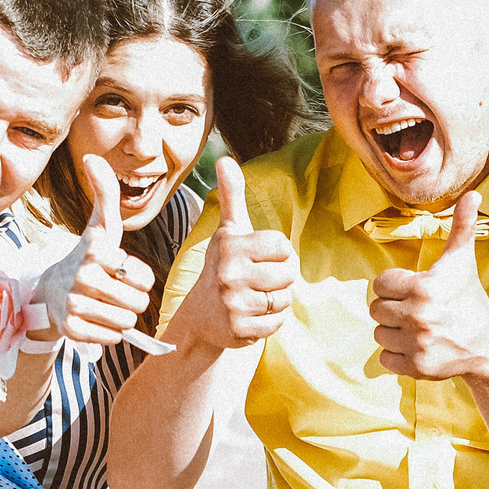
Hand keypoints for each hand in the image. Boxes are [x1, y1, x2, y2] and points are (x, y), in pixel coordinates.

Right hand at [35, 157, 155, 348]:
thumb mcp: (100, 228)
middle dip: (132, 300)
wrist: (49, 293)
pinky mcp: (70, 329)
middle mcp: (82, 276)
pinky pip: (111, 338)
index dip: (137, 277)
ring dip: (121, 317)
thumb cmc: (86, 258)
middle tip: (114, 292)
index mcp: (95, 251)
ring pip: (126, 322)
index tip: (118, 270)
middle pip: (138, 303)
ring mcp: (74, 304)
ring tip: (104, 305)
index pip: (143, 278)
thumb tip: (92, 157)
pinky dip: (108, 333)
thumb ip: (105, 194)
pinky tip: (94, 320)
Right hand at [179, 155, 298, 350]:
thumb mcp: (228, 231)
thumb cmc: (222, 266)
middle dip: (278, 279)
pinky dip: (270, 322)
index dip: (277, 253)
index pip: (283, 245)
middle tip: (255, 282)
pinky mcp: (239, 329)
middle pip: (288, 273)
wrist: (201, 317)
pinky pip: (277, 323)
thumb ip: (231, 195)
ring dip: (275, 301)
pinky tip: (252, 316)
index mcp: (231, 245)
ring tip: (254, 298)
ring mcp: (233, 302)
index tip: (257, 258)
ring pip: (284, 299)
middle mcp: (229, 272)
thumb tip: (225, 159)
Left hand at [368, 193, 488, 378]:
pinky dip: (396, 355)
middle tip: (415, 310)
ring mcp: (417, 344)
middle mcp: (418, 316)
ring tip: (416, 328)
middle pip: (376, 309)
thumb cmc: (469, 298)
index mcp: (423, 288)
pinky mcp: (417, 367)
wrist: (488, 344)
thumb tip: (474, 193)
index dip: (395, 286)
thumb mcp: (462, 261)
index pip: (380, 284)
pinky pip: (385, 359)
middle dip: (392, 308)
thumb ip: (462, 226)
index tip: (414, 289)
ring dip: (393, 331)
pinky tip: (416, 346)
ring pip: (378, 334)